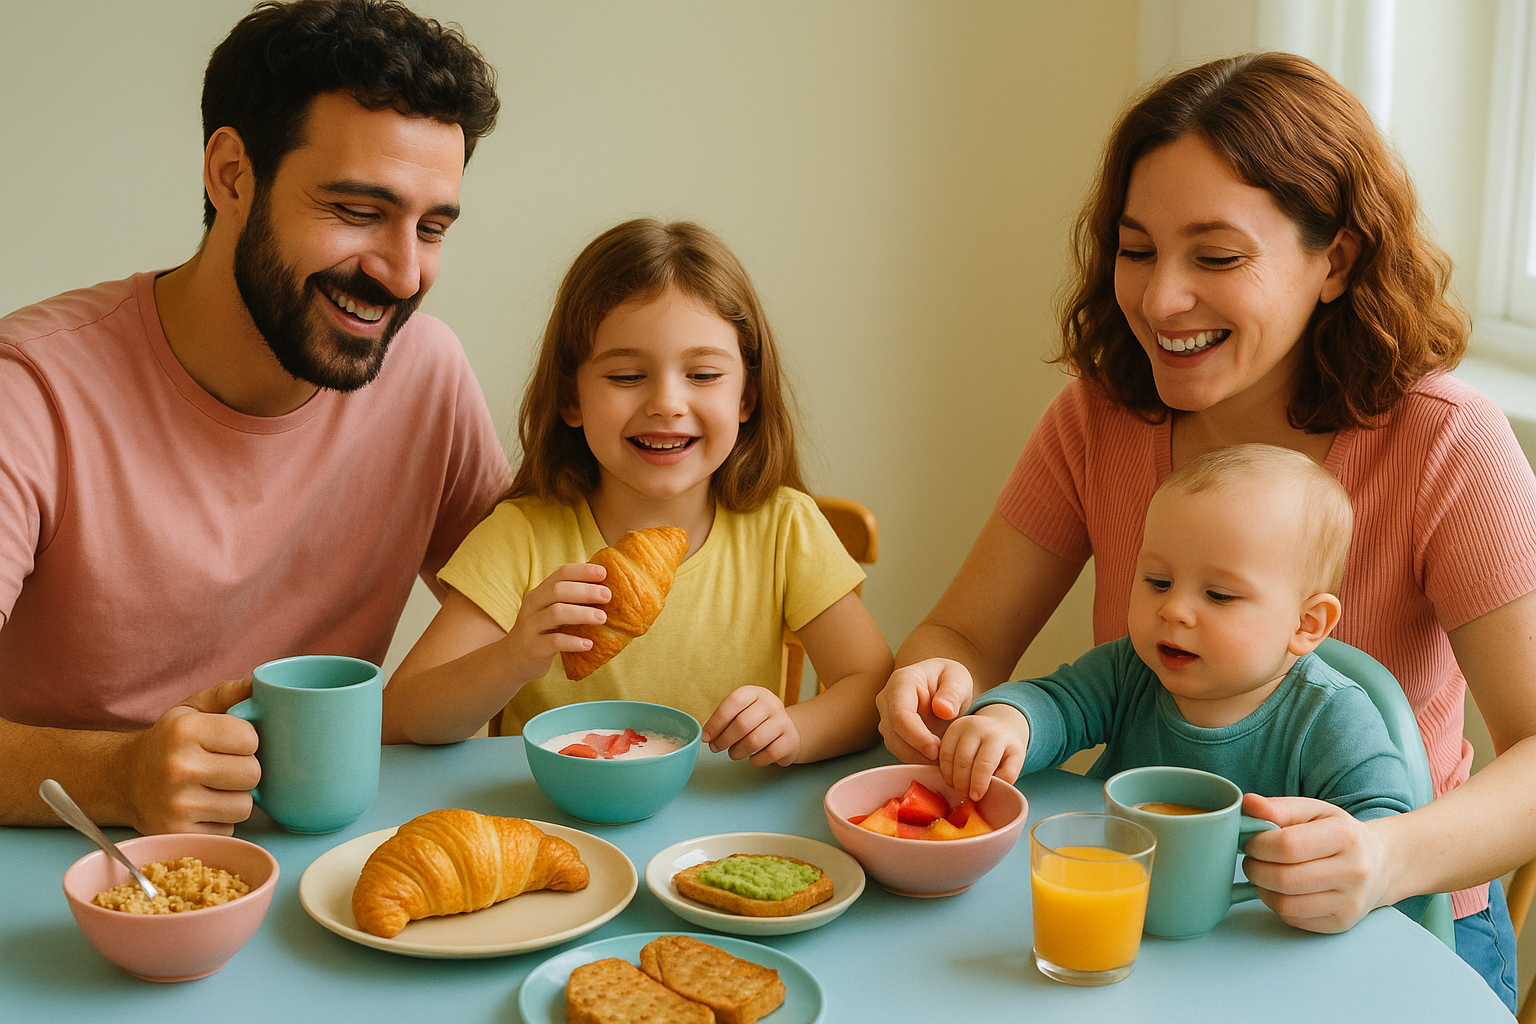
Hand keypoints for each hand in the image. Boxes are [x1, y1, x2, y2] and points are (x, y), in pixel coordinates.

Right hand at [117, 678, 260, 834]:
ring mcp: (175, 805)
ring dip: (235, 798)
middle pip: (252, 774)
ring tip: (213, 788)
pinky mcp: (176, 833)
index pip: (250, 739)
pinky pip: (227, 829)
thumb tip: (256, 683)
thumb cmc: (168, 741)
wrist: (123, 780)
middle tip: (224, 767)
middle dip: (244, 770)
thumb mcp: (190, 710)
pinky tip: (201, 807)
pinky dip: (220, 820)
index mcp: (183, 731)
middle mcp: (177, 768)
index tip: (230, 743)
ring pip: (244, 806)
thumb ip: (226, 694)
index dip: (246, 741)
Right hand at [502, 563, 609, 683]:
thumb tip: (604, 588)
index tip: (604, 573)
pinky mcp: (533, 648)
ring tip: (602, 618)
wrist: (513, 659)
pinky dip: (573, 642)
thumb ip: (569, 600)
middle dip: (585, 591)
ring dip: (582, 613)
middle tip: (607, 595)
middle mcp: (533, 606)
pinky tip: (589, 644)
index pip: (561, 574)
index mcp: (540, 593)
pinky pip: (554, 642)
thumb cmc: (542, 631)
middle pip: (558, 591)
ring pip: (556, 613)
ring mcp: (531, 627)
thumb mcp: (550, 611)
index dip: (582, 571)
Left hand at [701, 686, 800, 765]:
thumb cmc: (756, 721)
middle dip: (724, 740)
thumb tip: (707, 736)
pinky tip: (752, 758)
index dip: (716, 721)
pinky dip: (756, 760)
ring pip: (755, 740)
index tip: (706, 737)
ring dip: (737, 752)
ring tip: (733, 754)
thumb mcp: (741, 711)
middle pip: (742, 724)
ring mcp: (783, 721)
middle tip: (716, 748)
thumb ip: (724, 720)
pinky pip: (769, 754)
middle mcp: (771, 704)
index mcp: (755, 693)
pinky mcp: (791, 739)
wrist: (786, 729)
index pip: (733, 702)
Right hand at [876, 659, 974, 763]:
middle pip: (894, 733)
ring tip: (944, 759)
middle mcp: (887, 701)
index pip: (900, 713)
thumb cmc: (950, 680)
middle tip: (944, 759)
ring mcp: (887, 719)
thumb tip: (943, 710)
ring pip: (896, 746)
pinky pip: (902, 752)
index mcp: (901, 682)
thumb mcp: (958, 679)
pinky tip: (937, 760)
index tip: (936, 749)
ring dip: (919, 758)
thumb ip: (953, 693)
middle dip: (918, 751)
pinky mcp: (892, 735)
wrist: (943, 687)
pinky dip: (919, 760)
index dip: (916, 734)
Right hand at [938, 704, 1028, 800]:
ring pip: (950, 757)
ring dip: (952, 778)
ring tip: (960, 789)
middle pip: (964, 760)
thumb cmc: (1005, 748)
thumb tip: (996, 787)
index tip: (976, 797)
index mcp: (996, 737)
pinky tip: (952, 779)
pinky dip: (945, 770)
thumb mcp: (1015, 759)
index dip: (979, 782)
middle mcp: (977, 728)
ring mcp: (961, 727)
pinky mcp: (950, 730)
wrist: (997, 726)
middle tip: (966, 796)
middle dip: (963, 783)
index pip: (985, 763)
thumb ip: (1008, 774)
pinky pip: (943, 753)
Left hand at [1239, 792, 1392, 932]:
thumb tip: (1248, 804)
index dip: (1257, 844)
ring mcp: (1350, 902)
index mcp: (1345, 836)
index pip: (1287, 845)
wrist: (1379, 864)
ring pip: (1285, 904)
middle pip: (1284, 878)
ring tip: (1264, 873)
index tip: (1250, 841)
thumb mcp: (1314, 811)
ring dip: (1262, 889)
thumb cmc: (1339, 834)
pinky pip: (1293, 919)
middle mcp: (1353, 872)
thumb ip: (1279, 807)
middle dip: (1254, 868)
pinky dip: (1276, 904)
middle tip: (1252, 859)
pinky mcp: (1341, 923)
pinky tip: (1281, 890)